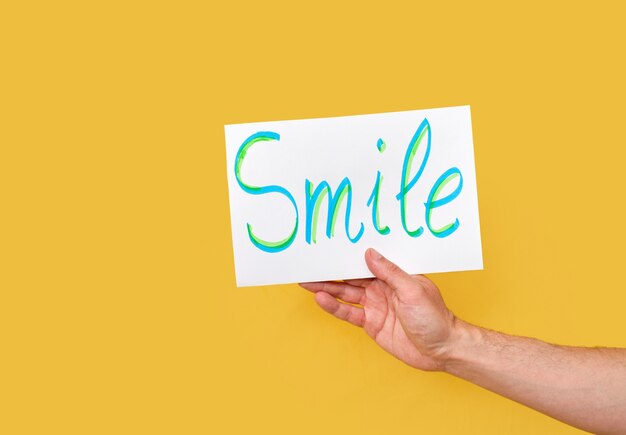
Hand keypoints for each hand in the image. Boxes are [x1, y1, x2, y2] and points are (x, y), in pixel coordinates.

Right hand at [299, 248, 457, 370]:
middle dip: (331, 270)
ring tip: (307, 282)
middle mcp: (382, 288)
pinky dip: (334, 307)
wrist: (441, 350)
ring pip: (345, 294)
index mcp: (394, 275)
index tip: (331, 247)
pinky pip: (349, 313)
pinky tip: (321, 300)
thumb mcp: (412, 289)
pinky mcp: (371, 324)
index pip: (366, 262)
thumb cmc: (435, 317)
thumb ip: (389, 272)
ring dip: (327, 288)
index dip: (348, 255)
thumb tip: (369, 253)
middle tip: (310, 264)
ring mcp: (375, 306)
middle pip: (351, 277)